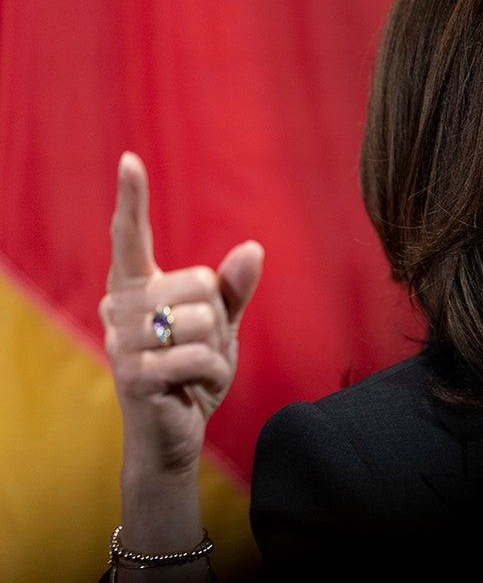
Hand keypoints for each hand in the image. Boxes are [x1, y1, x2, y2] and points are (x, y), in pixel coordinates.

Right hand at [98, 151, 263, 475]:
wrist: (174, 433)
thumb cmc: (192, 371)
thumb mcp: (221, 326)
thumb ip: (234, 289)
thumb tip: (253, 248)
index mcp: (136, 287)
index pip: (131, 235)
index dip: (132, 198)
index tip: (130, 159)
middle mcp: (118, 308)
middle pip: (199, 282)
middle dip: (218, 318)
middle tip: (200, 346)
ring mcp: (120, 341)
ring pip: (202, 319)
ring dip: (216, 348)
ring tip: (194, 368)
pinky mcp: (134, 375)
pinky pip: (200, 356)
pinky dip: (212, 374)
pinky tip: (193, 389)